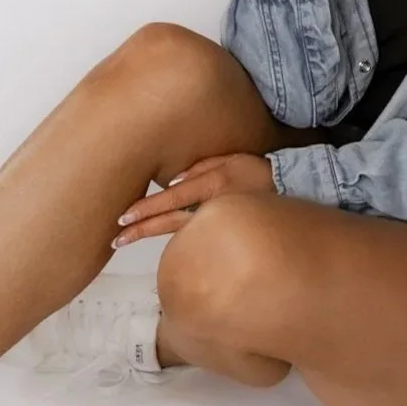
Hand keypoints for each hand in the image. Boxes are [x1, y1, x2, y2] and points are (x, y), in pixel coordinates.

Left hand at [111, 152, 275, 246]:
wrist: (292, 194)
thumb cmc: (258, 172)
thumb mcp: (232, 159)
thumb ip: (202, 167)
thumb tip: (172, 182)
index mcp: (211, 184)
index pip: (171, 198)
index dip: (147, 209)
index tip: (123, 217)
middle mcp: (211, 208)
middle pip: (169, 221)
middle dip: (140, 229)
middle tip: (115, 239)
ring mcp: (217, 225)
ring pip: (177, 234)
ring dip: (150, 236)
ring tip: (124, 241)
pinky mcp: (223, 237)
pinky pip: (194, 240)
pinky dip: (174, 243)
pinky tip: (157, 246)